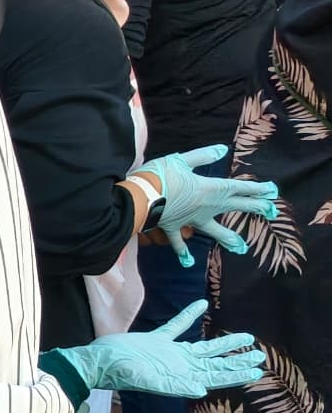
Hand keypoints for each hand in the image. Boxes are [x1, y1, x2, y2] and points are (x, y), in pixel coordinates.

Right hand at [59, 301, 264, 397]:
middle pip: (216, 363)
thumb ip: (174, 385)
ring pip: (204, 347)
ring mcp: (170, 353)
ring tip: (245, 337)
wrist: (99, 361)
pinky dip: (189, 315)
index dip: (236, 374)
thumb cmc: (121, 373)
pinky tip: (201, 305)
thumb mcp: (148, 380)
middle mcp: (181, 366)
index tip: (255, 370)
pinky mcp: (157, 340)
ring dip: (224, 343)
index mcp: (182, 377)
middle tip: (258, 355)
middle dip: (237, 360)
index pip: (216, 376)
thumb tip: (202, 389)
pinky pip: (178, 326)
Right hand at [141, 145, 280, 265]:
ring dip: (228, 238)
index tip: (272, 190)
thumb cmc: (160, 176)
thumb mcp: (181, 160)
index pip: (239, 187)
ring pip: (214, 230)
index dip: (257, 188)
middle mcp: (207, 206)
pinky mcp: (175, 227)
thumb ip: (202, 156)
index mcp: (211, 188)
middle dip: (255, 207)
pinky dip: (183, 252)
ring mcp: (192, 220)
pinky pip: (179, 242)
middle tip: (272, 212)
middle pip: (235, 206)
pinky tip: (188, 262)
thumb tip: (223, 150)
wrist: (139, 197)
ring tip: (241, 247)